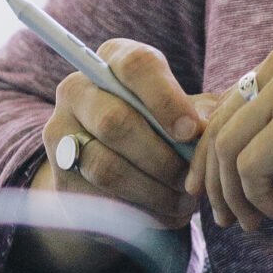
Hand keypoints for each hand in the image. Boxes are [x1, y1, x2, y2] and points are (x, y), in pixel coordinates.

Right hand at [20, 40, 211, 272]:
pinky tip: (164, 212)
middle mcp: (77, 90)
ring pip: (106, 167)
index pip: (136, 66)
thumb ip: (202, 113)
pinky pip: (100, 200)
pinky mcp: (61, 178)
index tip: (191, 131)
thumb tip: (211, 126)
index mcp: (112, 61)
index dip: (166, 99)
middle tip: (190, 176)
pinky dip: (140, 211)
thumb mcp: (184, 112)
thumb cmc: (163, 130)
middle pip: (115, 121)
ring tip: (184, 200)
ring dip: (153, 189)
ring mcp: (61, 135)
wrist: (119, 170)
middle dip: (162, 156)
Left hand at [186, 28, 272, 230]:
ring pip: (228, 147)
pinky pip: (247, 167)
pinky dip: (255, 196)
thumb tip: (228, 146)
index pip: (233, 100)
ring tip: (251, 220)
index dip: (216, 149)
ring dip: (233, 193)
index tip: (216, 187)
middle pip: (223, 122)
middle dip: (215, 176)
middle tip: (224, 214)